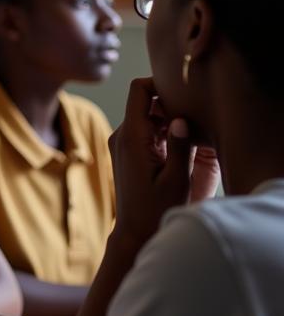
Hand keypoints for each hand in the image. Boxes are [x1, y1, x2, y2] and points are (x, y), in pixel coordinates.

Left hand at [109, 78, 219, 245]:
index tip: (184, 93)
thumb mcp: (176, 179)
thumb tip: (181, 118)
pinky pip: (147, 129)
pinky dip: (164, 131)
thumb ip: (180, 146)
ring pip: (148, 115)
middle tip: (195, 117)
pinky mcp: (127, 150)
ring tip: (191, 133)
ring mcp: (122, 142)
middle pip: (146, 100)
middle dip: (170, 103)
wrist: (135, 232)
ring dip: (169, 118)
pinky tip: (182, 145)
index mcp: (131, 137)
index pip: (139, 90)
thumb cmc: (156, 209)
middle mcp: (121, 134)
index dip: (160, 83)